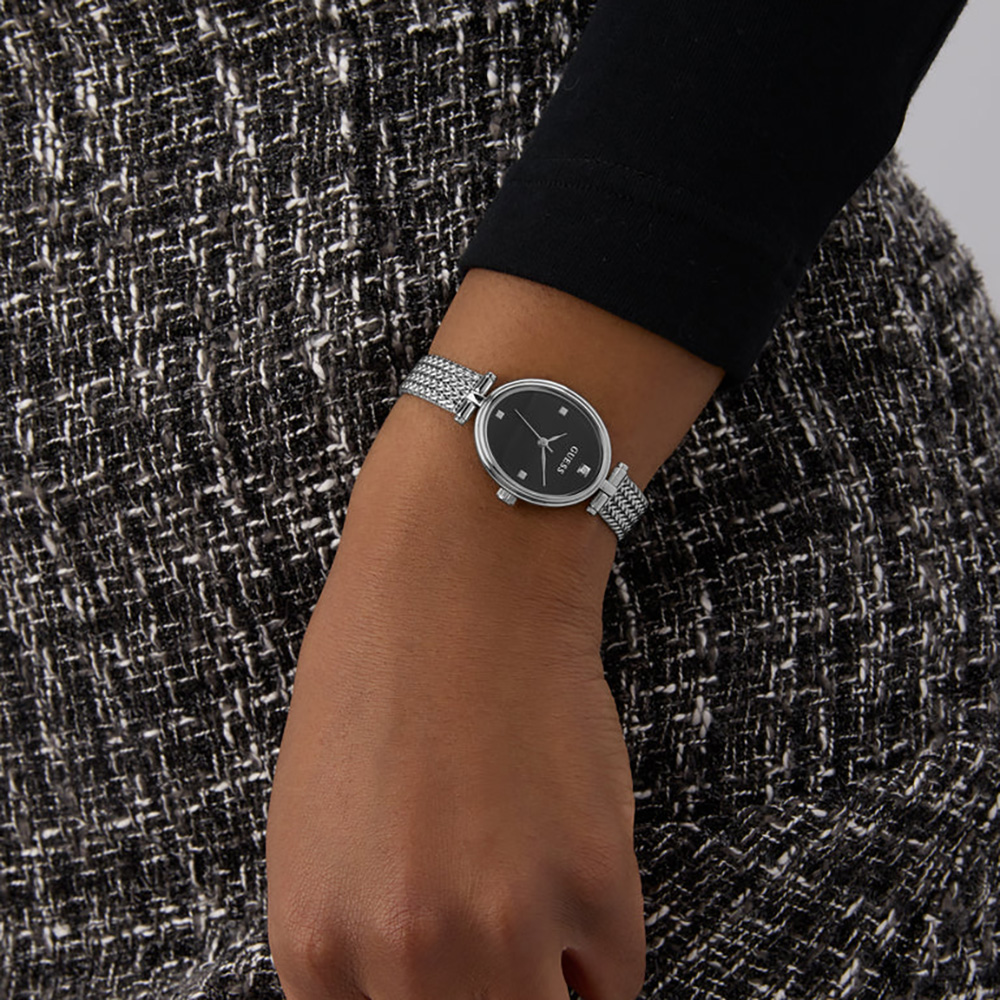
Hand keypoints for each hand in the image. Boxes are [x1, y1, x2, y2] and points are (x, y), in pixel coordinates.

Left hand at [265, 407, 645, 999]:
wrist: (461, 583)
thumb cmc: (384, 682)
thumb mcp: (325, 834)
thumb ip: (360, 946)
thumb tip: (411, 995)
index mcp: (316, 944)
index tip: (465, 986)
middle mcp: (403, 956)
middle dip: (497, 999)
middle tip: (509, 950)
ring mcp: (502, 925)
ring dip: (554, 980)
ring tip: (534, 897)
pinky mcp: (593, 881)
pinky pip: (616, 973)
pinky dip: (600, 935)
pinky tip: (568, 847)